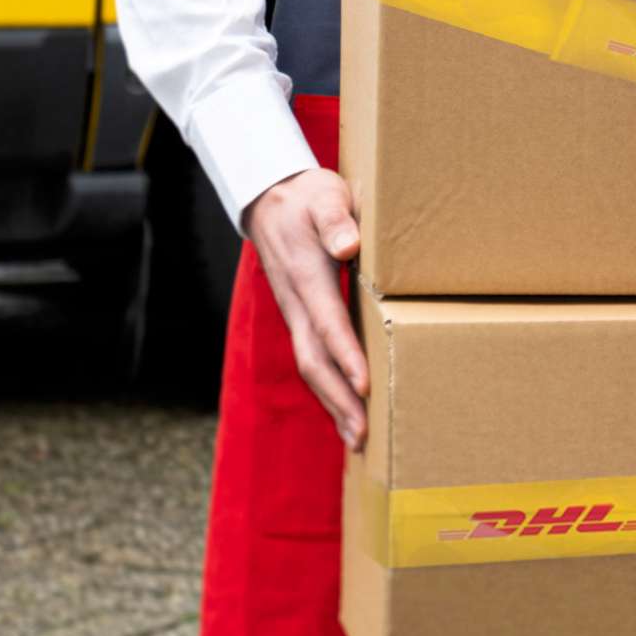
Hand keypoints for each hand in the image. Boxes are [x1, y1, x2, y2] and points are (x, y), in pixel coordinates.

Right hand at [245, 166, 367, 449]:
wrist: (270, 198)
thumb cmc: (307, 196)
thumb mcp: (324, 196)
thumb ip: (335, 218)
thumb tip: (348, 245)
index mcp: (307, 276)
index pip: (328, 323)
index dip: (346, 356)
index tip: (365, 386)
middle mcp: (297, 303)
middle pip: (314, 360)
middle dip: (338, 399)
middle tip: (364, 434)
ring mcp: (294, 313)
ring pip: (310, 366)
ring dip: (333, 403)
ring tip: (358, 439)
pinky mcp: (299, 316)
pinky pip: (311, 358)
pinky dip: (327, 388)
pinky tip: (345, 409)